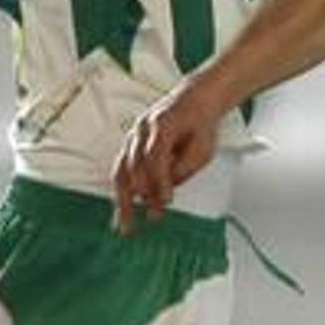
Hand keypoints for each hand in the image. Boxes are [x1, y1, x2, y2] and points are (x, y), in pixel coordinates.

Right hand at [111, 80, 223, 232]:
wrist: (195, 100)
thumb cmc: (201, 122)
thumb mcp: (203, 144)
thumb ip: (185, 167)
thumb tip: (165, 189)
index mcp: (163, 123)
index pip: (156, 156)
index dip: (160, 181)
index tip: (167, 202)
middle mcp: (143, 128)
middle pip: (134, 165)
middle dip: (142, 195)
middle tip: (149, 218)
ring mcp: (133, 135)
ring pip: (121, 170)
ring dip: (122, 199)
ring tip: (123, 225)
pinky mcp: (130, 144)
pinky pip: (121, 170)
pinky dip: (121, 192)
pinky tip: (121, 210)